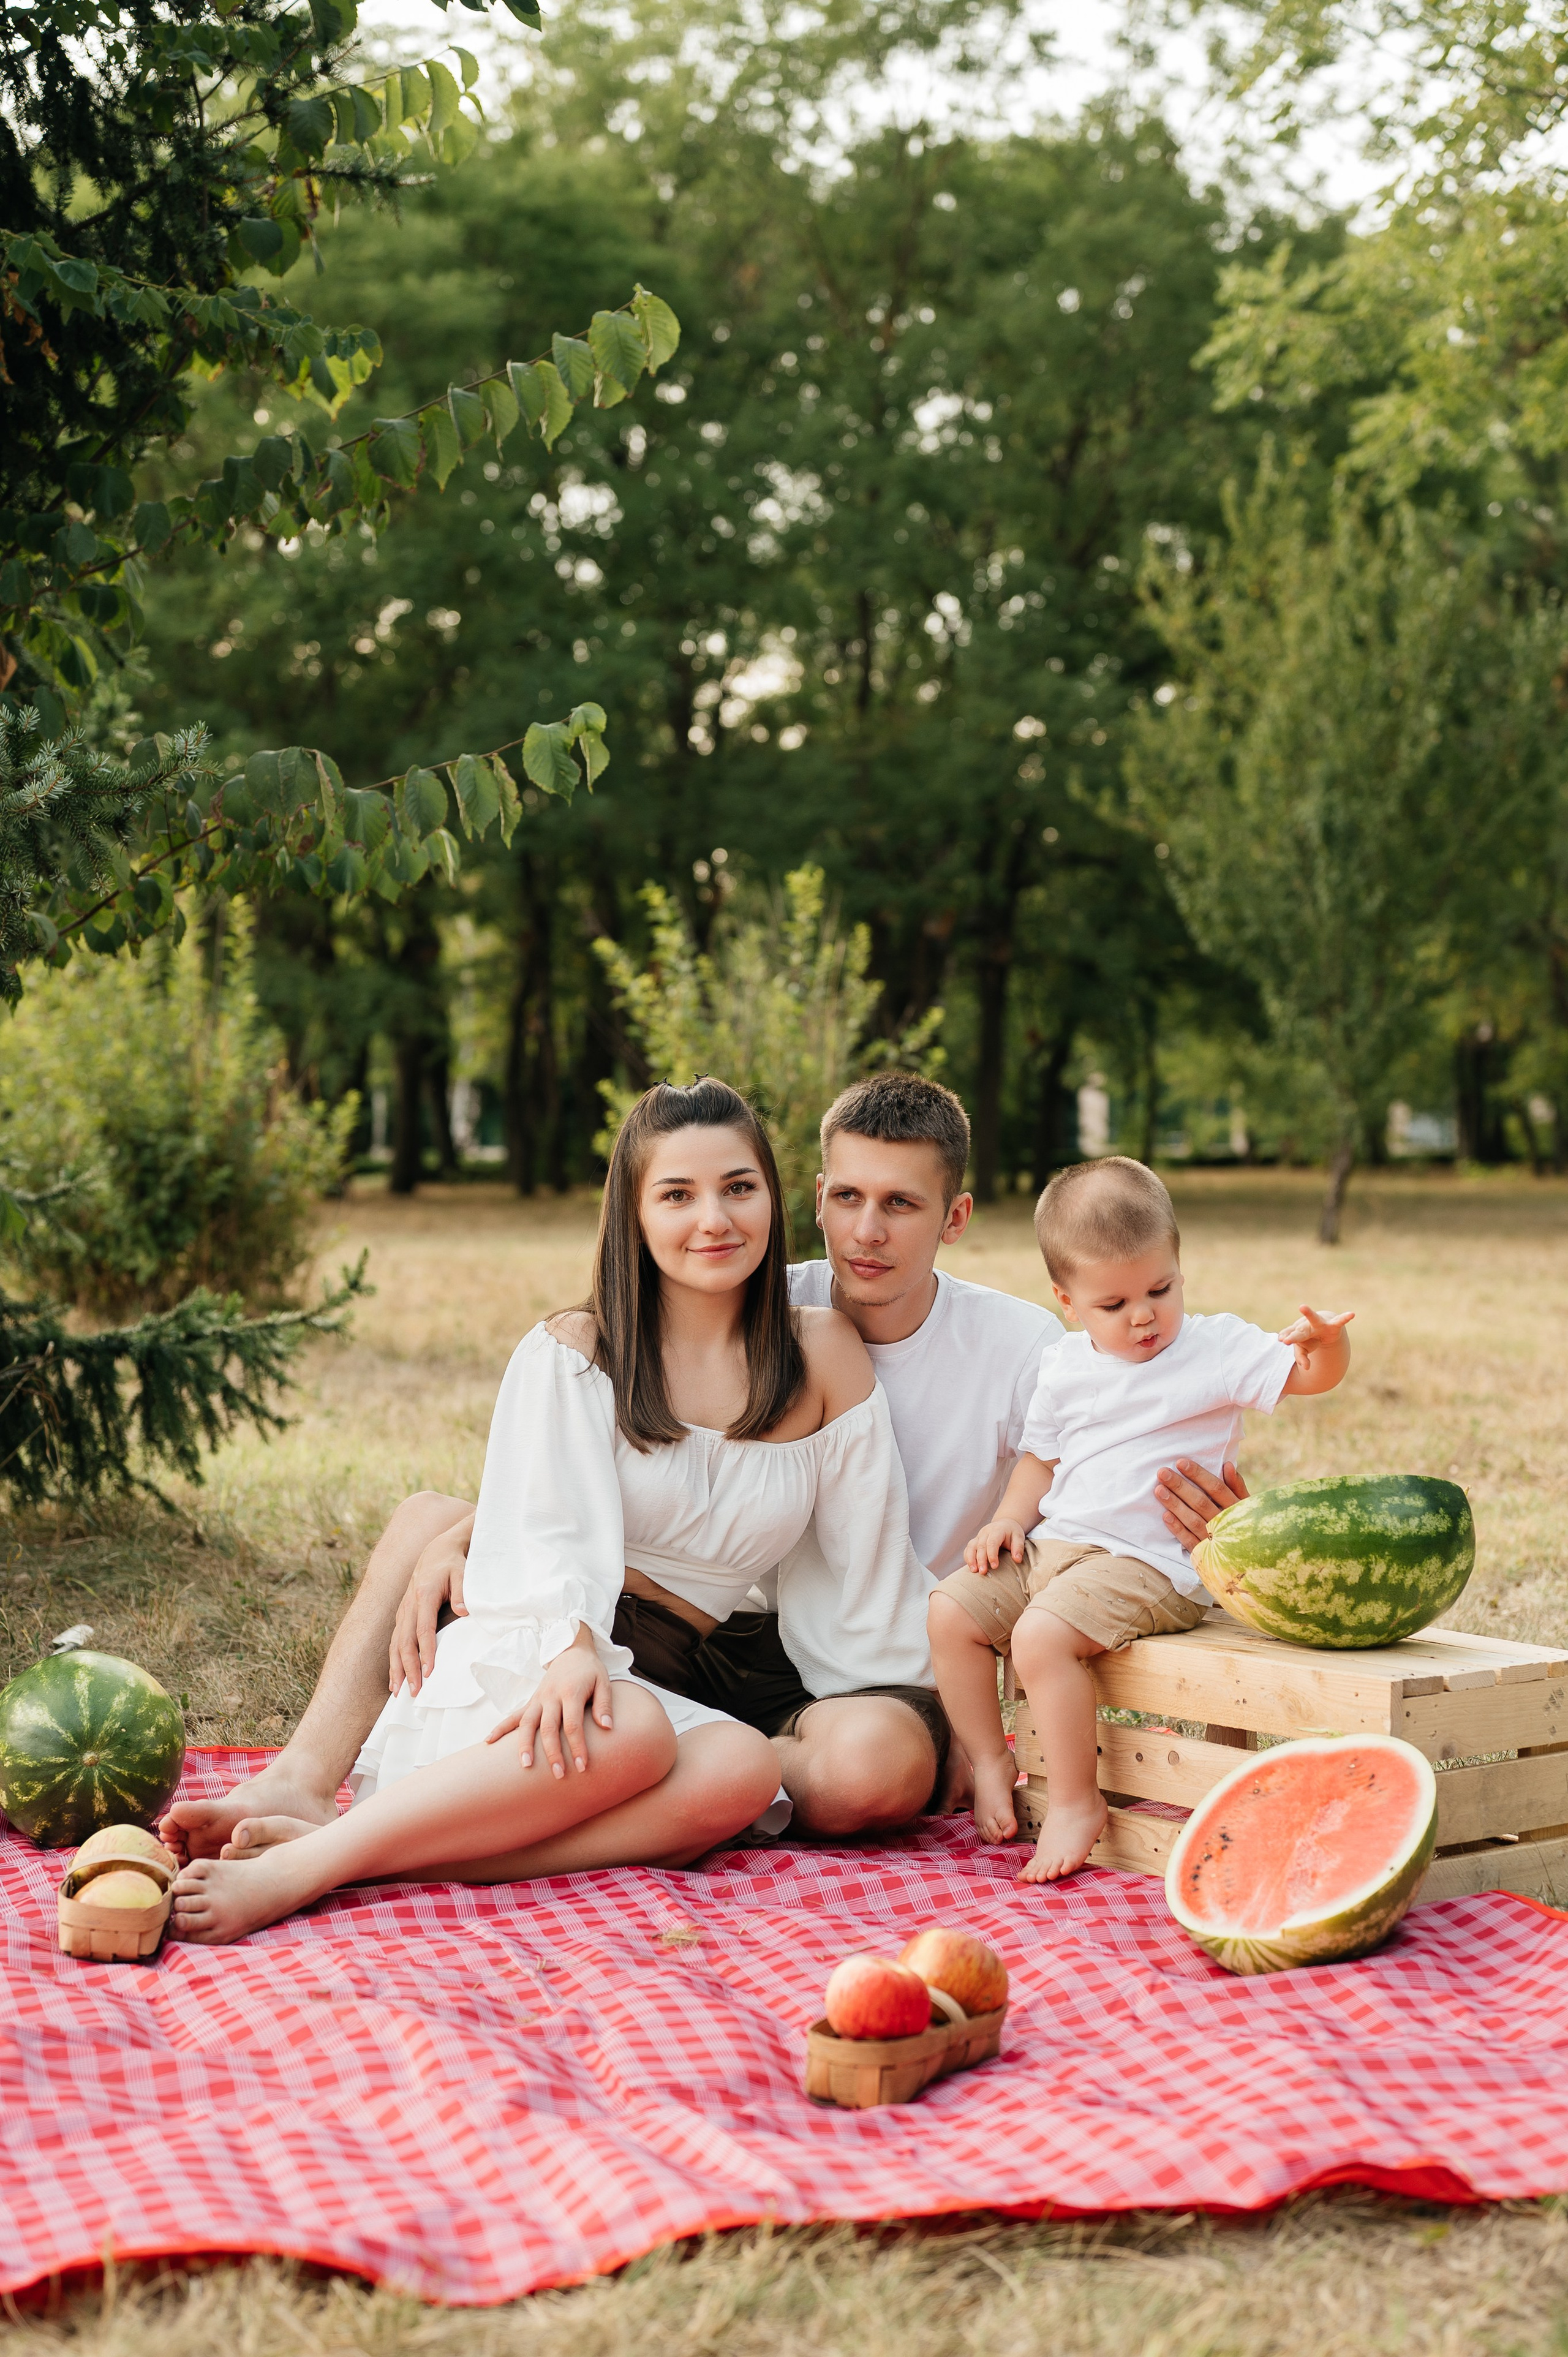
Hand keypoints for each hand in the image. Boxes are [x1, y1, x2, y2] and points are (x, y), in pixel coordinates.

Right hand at [389, 1518, 471, 1697]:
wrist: (436, 1552)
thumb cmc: (453, 1564)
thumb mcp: (462, 1573)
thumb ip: (463, 1592)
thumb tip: (463, 1612)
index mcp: (424, 1595)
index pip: (424, 1630)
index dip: (426, 1652)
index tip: (429, 1673)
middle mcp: (409, 1605)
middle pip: (405, 1642)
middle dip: (408, 1669)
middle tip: (413, 1692)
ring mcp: (403, 1611)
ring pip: (396, 1644)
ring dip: (397, 1669)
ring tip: (398, 1692)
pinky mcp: (402, 1616)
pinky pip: (395, 1642)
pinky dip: (394, 1661)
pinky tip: (394, 1679)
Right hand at [485, 1634, 612, 1776]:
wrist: (570, 1650)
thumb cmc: (590, 1670)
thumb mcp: (603, 1682)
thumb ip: (604, 1704)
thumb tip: (608, 1727)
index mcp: (571, 1692)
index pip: (573, 1724)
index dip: (577, 1746)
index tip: (582, 1766)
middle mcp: (551, 1696)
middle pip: (548, 1728)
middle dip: (552, 1753)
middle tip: (558, 1775)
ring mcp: (538, 1699)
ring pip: (527, 1723)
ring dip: (524, 1745)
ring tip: (525, 1765)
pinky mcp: (531, 1701)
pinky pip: (513, 1715)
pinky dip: (500, 1728)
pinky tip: (488, 1742)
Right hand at [964, 1518, 1027, 1574]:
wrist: (1005, 1525)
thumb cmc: (1012, 1533)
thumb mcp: (1019, 1537)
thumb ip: (1018, 1548)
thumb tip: (1017, 1560)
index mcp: (997, 1530)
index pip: (992, 1542)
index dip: (992, 1555)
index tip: (995, 1566)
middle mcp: (986, 1532)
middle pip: (980, 1546)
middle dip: (981, 1560)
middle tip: (983, 1572)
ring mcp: (979, 1536)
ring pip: (971, 1546)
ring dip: (971, 1559)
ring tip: (974, 1571)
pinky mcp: (975, 1541)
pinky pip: (968, 1549)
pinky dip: (968, 1557)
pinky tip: (971, 1567)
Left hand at [1155, 1459, 1248, 1550]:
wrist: (1251, 1561)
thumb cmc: (1245, 1526)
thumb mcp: (1248, 1507)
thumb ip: (1237, 1487)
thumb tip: (1227, 1465)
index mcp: (1237, 1509)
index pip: (1216, 1488)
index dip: (1198, 1475)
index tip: (1180, 1462)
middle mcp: (1226, 1524)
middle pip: (1201, 1502)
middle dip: (1180, 1486)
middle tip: (1162, 1472)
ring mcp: (1216, 1541)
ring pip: (1193, 1520)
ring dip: (1175, 1505)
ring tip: (1159, 1490)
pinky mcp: (1206, 1555)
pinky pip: (1190, 1541)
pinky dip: (1178, 1529)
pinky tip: (1165, 1516)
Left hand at [1279, 1303, 1353, 1370]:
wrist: (1324, 1327)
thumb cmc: (1309, 1338)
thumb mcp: (1304, 1348)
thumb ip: (1301, 1357)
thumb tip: (1306, 1368)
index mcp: (1299, 1332)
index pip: (1292, 1337)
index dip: (1287, 1337)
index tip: (1281, 1340)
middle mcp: (1307, 1326)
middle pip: (1299, 1331)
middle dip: (1293, 1336)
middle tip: (1284, 1340)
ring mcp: (1320, 1324)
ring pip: (1313, 1319)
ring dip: (1308, 1313)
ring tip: (1301, 1307)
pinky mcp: (1333, 1325)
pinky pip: (1340, 1321)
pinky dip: (1345, 1318)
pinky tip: (1352, 1314)